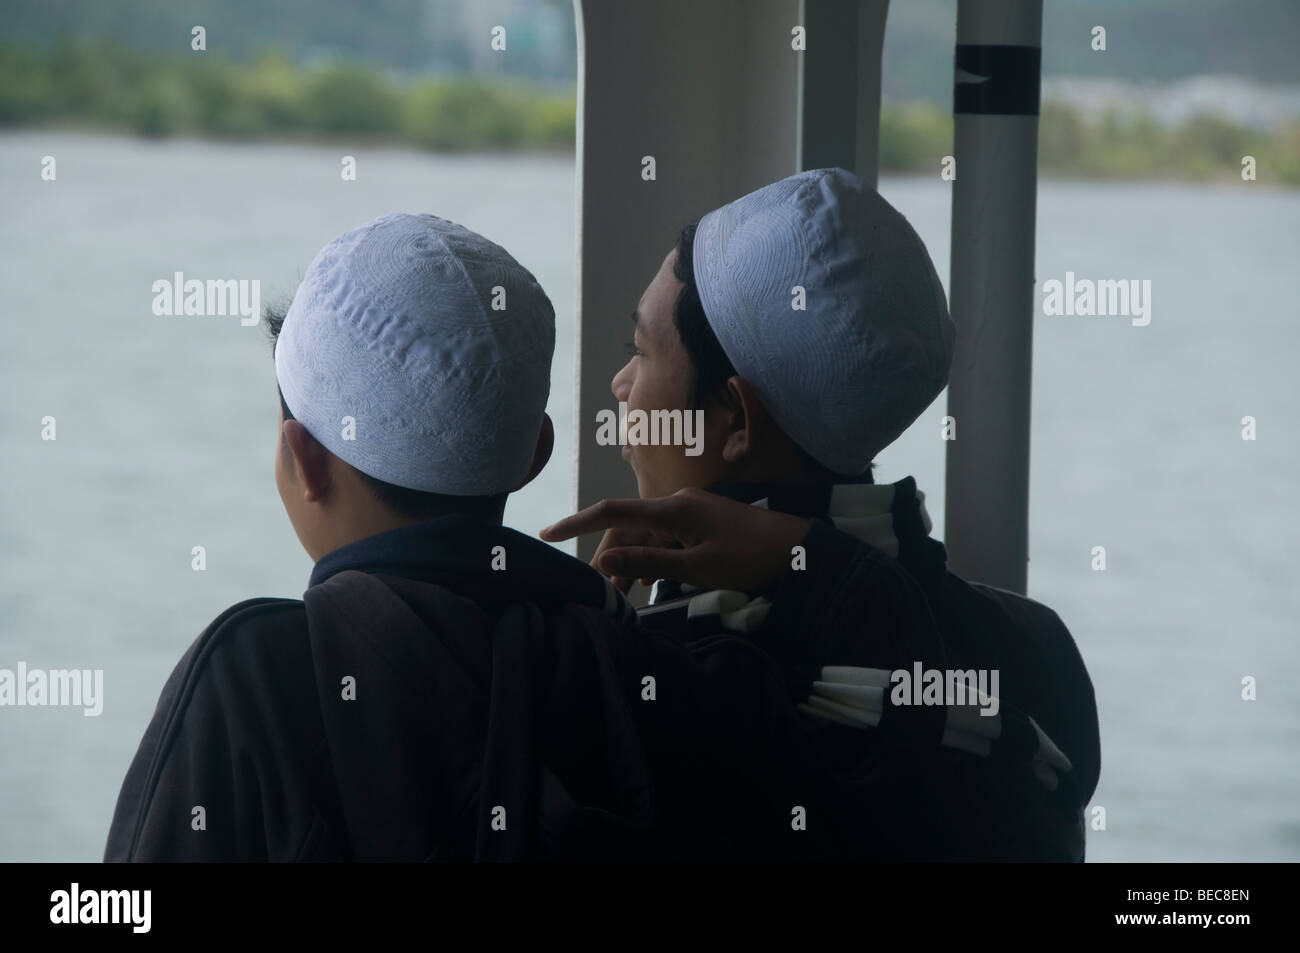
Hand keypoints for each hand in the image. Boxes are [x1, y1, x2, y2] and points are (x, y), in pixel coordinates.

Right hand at [540, 487, 810, 592]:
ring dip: (629, 563)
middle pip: (626, 529)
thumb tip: (603, 559)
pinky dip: (650, 559)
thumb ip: (648, 562)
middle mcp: (676, 504)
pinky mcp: (699, 524)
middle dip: (607, 557)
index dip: (577, 523)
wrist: (796, 549)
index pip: (612, 512)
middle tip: (597, 591)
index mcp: (673, 509)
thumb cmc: (749, 557)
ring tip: (620, 594)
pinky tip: (645, 581)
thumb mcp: (696, 566)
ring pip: (644, 537)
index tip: (547, 533)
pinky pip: (664, 540)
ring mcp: (689, 513)